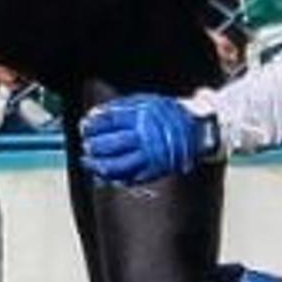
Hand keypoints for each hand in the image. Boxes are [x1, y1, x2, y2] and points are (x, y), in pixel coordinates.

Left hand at [79, 93, 218, 184]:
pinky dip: (113, 178)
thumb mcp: (144, 102)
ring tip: (89, 162)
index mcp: (142, 116)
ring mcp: (150, 156)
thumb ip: (120, 108)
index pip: (110, 121)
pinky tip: (102, 175)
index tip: (85, 127)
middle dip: (94, 146)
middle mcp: (145, 137)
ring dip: (99, 165)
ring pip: (118, 165)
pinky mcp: (154, 171)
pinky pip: (129, 178)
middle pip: (111, 144)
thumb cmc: (167, 114)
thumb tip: (94, 117)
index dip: (94, 125)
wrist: (196, 130)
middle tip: (87, 145)